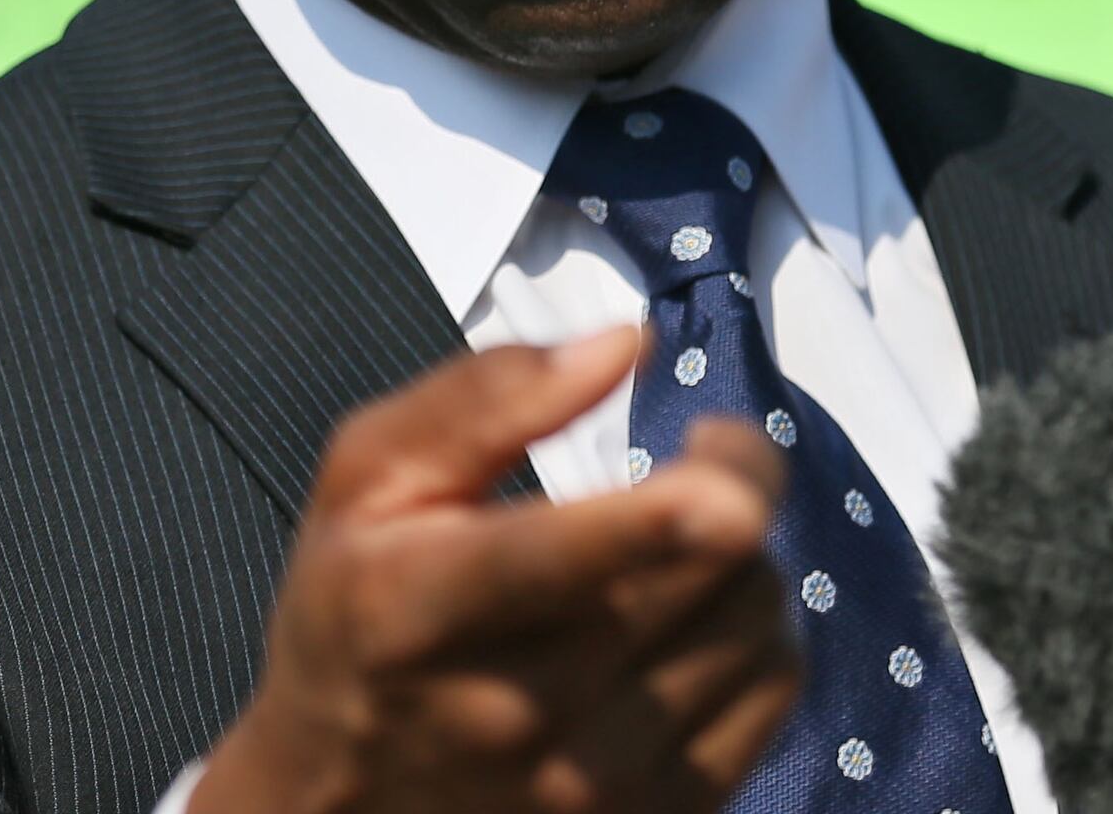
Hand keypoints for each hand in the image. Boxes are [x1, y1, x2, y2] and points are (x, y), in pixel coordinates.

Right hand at [189, 329, 794, 813]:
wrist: (339, 800)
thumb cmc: (353, 611)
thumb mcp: (364, 481)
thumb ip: (480, 398)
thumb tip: (625, 344)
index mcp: (419, 606)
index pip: (552, 561)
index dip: (658, 515)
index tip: (721, 465)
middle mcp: (512, 710)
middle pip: (701, 571)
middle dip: (730, 479)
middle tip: (706, 453)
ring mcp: (590, 783)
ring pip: (754, 625)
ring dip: (740, 560)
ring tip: (686, 545)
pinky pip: (774, 694)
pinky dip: (757, 634)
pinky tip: (698, 618)